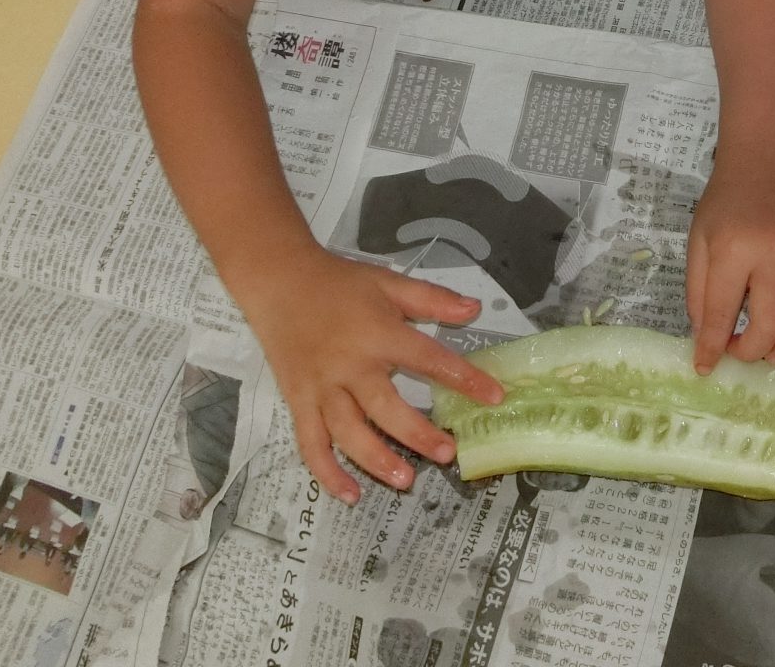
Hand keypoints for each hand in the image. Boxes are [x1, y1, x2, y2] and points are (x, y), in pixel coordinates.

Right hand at [238, 248, 502, 502]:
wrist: (279, 281)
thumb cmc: (340, 283)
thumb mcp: (389, 282)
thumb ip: (432, 299)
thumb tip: (475, 310)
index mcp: (379, 333)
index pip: (428, 359)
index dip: (464, 378)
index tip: (495, 398)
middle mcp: (350, 366)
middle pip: (385, 406)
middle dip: (416, 434)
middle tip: (448, 454)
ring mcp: (321, 388)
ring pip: (347, 432)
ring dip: (375, 460)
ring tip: (405, 481)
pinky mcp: (298, 402)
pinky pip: (310, 443)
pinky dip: (326, 472)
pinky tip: (349, 494)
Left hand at [687, 148, 774, 373]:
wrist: (764, 162)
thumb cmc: (725, 202)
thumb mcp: (698, 242)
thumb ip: (699, 291)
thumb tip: (706, 338)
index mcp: (734, 251)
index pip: (722, 314)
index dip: (712, 348)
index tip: (706, 367)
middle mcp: (774, 256)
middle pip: (769, 324)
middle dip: (752, 351)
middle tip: (741, 352)